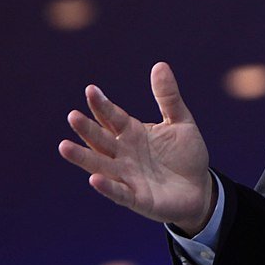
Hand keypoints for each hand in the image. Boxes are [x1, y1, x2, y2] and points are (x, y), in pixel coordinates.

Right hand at [57, 62, 214, 234]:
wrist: (200, 188)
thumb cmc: (186, 154)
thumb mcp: (180, 122)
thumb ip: (168, 97)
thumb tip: (160, 65)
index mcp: (132, 133)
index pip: (112, 117)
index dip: (102, 105)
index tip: (91, 90)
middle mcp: (124, 154)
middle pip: (101, 140)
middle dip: (87, 129)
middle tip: (72, 116)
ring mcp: (128, 177)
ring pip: (101, 165)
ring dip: (83, 157)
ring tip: (64, 146)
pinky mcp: (137, 199)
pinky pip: (119, 192)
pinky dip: (107, 187)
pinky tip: (94, 179)